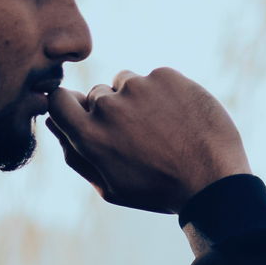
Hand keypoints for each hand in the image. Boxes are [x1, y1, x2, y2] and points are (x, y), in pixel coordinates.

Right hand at [45, 67, 251, 214]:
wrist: (213, 180)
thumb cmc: (157, 189)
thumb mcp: (110, 185)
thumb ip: (75, 154)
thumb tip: (52, 123)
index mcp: (89, 135)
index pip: (59, 99)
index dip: (70, 104)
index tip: (85, 113)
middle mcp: (109, 107)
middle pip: (96, 94)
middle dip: (111, 109)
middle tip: (139, 136)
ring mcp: (139, 87)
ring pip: (126, 82)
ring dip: (136, 98)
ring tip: (162, 128)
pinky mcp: (166, 75)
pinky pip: (155, 78)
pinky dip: (164, 93)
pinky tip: (179, 118)